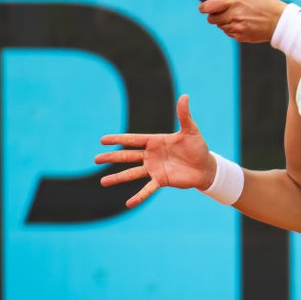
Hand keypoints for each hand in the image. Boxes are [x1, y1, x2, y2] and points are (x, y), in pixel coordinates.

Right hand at [95, 94, 212, 207]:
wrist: (205, 166)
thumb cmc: (197, 147)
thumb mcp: (191, 130)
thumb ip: (184, 115)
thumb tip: (184, 96)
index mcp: (155, 142)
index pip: (133, 140)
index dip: (118, 139)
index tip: (103, 140)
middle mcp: (151, 155)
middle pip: (127, 156)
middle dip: (112, 157)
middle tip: (96, 159)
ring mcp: (154, 169)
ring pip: (132, 173)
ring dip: (118, 178)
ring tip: (103, 182)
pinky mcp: (161, 181)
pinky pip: (148, 189)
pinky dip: (139, 196)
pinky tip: (128, 203)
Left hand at [199, 0, 286, 42]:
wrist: (279, 21)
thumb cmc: (265, 2)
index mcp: (232, 0)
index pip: (207, 6)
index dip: (203, 7)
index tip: (204, 6)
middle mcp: (232, 15)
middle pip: (211, 18)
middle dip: (214, 15)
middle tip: (222, 12)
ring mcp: (236, 27)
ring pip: (220, 26)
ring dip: (224, 22)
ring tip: (238, 17)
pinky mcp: (239, 36)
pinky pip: (228, 33)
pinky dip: (232, 29)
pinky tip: (243, 24)